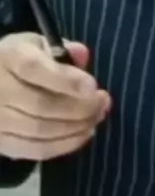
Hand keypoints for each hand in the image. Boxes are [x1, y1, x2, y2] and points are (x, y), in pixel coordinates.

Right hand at [0, 33, 110, 160]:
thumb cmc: (17, 60)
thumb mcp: (36, 44)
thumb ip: (61, 48)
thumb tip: (81, 54)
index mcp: (8, 58)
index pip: (34, 69)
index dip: (65, 79)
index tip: (93, 86)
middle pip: (41, 105)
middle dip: (79, 107)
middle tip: (103, 103)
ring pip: (39, 131)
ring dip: (75, 128)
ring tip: (96, 118)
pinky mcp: (0, 143)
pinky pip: (34, 150)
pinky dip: (63, 144)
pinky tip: (82, 134)